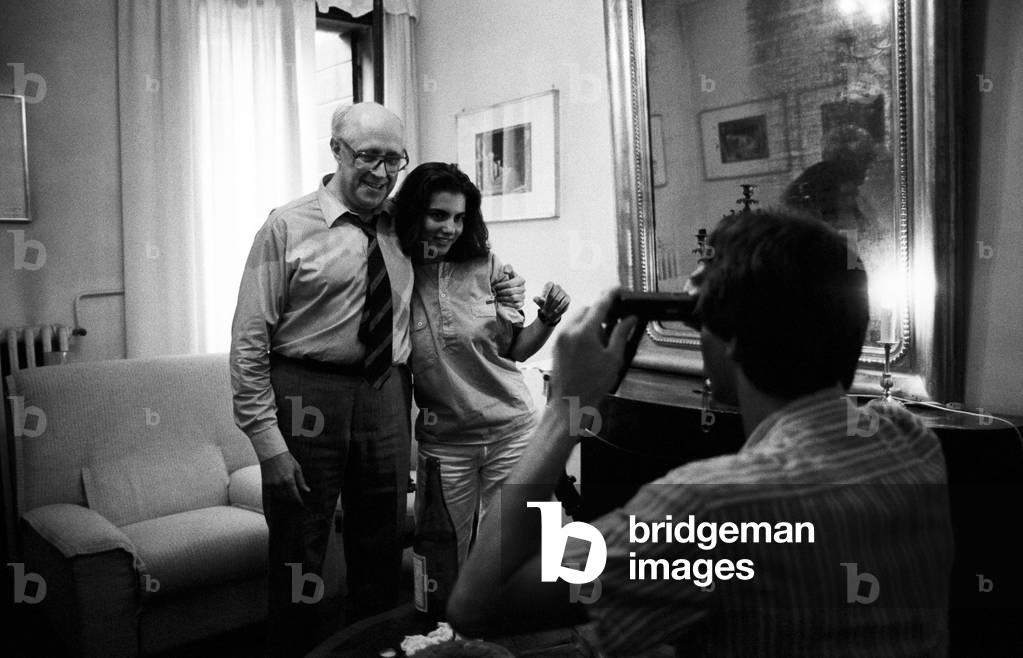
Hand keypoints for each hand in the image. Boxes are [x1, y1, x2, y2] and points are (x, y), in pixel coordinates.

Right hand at [260, 451, 309, 505]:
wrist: (272, 452)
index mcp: (289, 479)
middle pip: (287, 498)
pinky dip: (276, 498)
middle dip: (292, 500)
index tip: (302, 505)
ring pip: (279, 497)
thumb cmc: (286, 459)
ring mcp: (272, 484)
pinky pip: (271, 495)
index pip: (295, 495)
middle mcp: (280, 484)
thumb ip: (301, 481)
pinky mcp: (266, 484)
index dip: (299, 501)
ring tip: (289, 498)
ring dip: (285, 498)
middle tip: (296, 501)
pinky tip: (279, 499)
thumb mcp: (297, 468)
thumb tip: (307, 491)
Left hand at [493, 264, 525, 308]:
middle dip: (500, 292)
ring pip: (513, 298)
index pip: (509, 284)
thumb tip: (506, 271)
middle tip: (494, 293)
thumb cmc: (508, 280)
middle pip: (510, 291)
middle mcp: (523, 288)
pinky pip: (515, 305)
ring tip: (496, 297)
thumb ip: (508, 268)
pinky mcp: (521, 304)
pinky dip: (507, 304)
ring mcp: (523, 296)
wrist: (510, 290)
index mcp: (521, 280)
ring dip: (503, 298)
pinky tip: (501, 302)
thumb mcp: (508, 273)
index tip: (494, 286)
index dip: (500, 286)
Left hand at [533, 282, 569, 325]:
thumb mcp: (539, 302)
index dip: (545, 292)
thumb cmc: (545, 304)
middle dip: (547, 303)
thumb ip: (537, 300)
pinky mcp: (567, 298)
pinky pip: (564, 302)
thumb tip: (535, 298)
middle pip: (552, 293)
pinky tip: (555, 312)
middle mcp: (557, 287)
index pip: (549, 285)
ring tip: (548, 313)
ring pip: (557, 299)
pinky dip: (559, 308)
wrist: (552, 311)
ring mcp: (563, 292)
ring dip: (552, 307)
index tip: (541, 300)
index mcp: (550, 285)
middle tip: (544, 310)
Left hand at [550, 288, 637, 408]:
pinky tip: (590, 348)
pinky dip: (581, 331)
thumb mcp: (613, 358)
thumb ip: (621, 334)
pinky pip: (570, 329)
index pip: (600, 304)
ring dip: (590, 322)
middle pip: (587, 310)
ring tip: (601, 342)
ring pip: (577, 319)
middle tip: (613, 324)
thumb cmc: (591, 386)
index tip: (618, 289)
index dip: (611, 294)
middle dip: (600, 313)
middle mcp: (568, 331)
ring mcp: (560, 338)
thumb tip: (629, 319)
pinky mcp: (556, 345)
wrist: (570, 403)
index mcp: (584, 333)